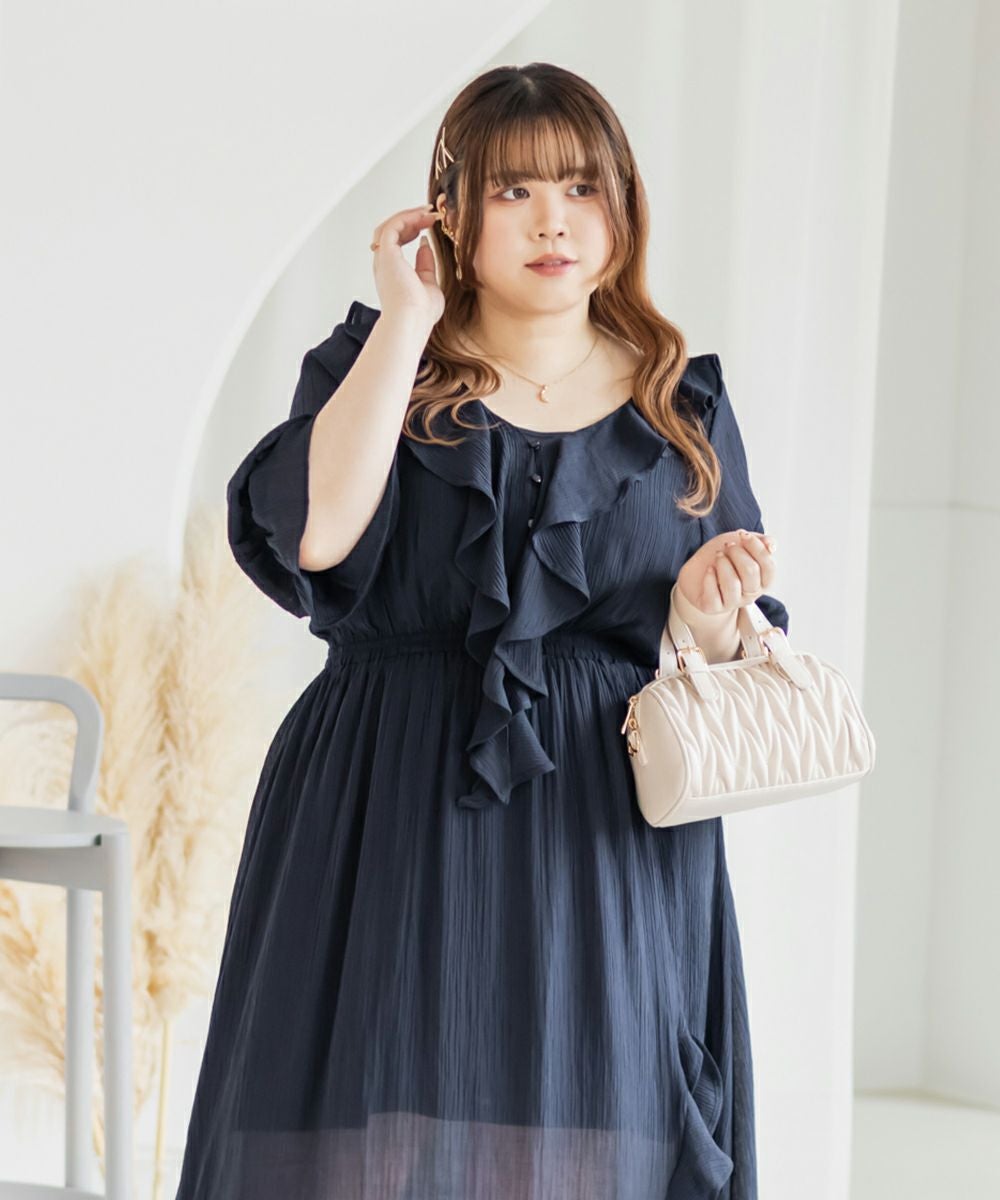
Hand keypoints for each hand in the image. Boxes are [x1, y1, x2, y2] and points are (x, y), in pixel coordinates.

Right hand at [371, 204, 444, 329]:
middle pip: (391, 231)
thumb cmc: (420, 314)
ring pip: (390, 226)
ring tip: (428, 212)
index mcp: (392, 272)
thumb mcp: (429, 284)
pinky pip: (393, 226)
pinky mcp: (387, 253)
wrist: (411, 321)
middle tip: (431, 213)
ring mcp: (384, 258)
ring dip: (409, 215)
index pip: (398, 242)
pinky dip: (408, 218)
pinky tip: (423, 218)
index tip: (431, 224)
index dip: (413, 229)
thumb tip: (425, 245)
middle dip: (411, 219)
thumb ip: (426, 265)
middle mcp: (384, 263)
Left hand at [676, 529, 777, 617]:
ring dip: (723, 563)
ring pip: (732, 583)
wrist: (696, 572)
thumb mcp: (742, 544)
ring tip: (718, 556)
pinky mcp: (713, 607)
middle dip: (737, 552)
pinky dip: (709, 577)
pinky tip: (709, 569)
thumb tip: (771, 546)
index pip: (769, 566)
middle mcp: (750, 594)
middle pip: (751, 572)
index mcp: (762, 581)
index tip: (742, 534)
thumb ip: (760, 542)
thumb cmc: (723, 558)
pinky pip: (714, 594)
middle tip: (727, 546)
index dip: (756, 547)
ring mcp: (732, 603)